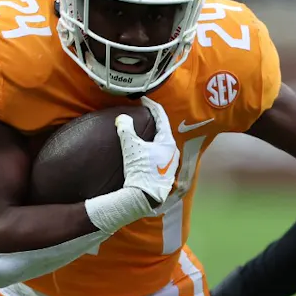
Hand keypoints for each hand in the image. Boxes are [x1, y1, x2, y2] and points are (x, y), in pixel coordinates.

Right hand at [85, 98, 179, 233]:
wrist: (143, 196)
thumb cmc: (139, 169)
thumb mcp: (130, 146)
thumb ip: (125, 128)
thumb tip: (121, 118)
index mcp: (168, 141)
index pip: (161, 117)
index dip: (151, 106)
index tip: (143, 99)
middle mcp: (173, 152)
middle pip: (164, 130)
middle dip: (154, 120)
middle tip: (143, 113)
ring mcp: (171, 164)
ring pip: (163, 143)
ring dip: (153, 135)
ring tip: (144, 130)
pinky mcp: (166, 174)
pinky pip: (160, 154)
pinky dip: (153, 148)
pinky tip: (146, 150)